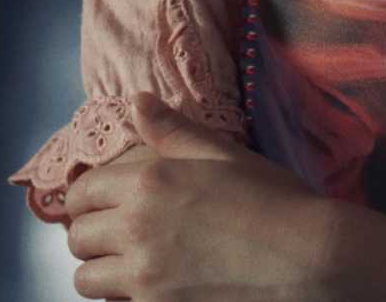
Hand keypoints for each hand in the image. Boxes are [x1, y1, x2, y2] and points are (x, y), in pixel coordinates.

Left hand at [64, 92, 336, 300]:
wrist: (307, 258)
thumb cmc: (272, 200)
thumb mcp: (223, 154)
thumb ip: (173, 131)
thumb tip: (138, 102)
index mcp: (148, 182)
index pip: (81, 193)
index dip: (87, 198)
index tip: (102, 203)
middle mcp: (135, 228)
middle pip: (78, 238)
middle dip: (92, 233)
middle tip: (118, 234)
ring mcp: (143, 277)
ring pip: (86, 279)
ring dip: (102, 270)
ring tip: (130, 264)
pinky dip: (126, 296)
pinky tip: (155, 285)